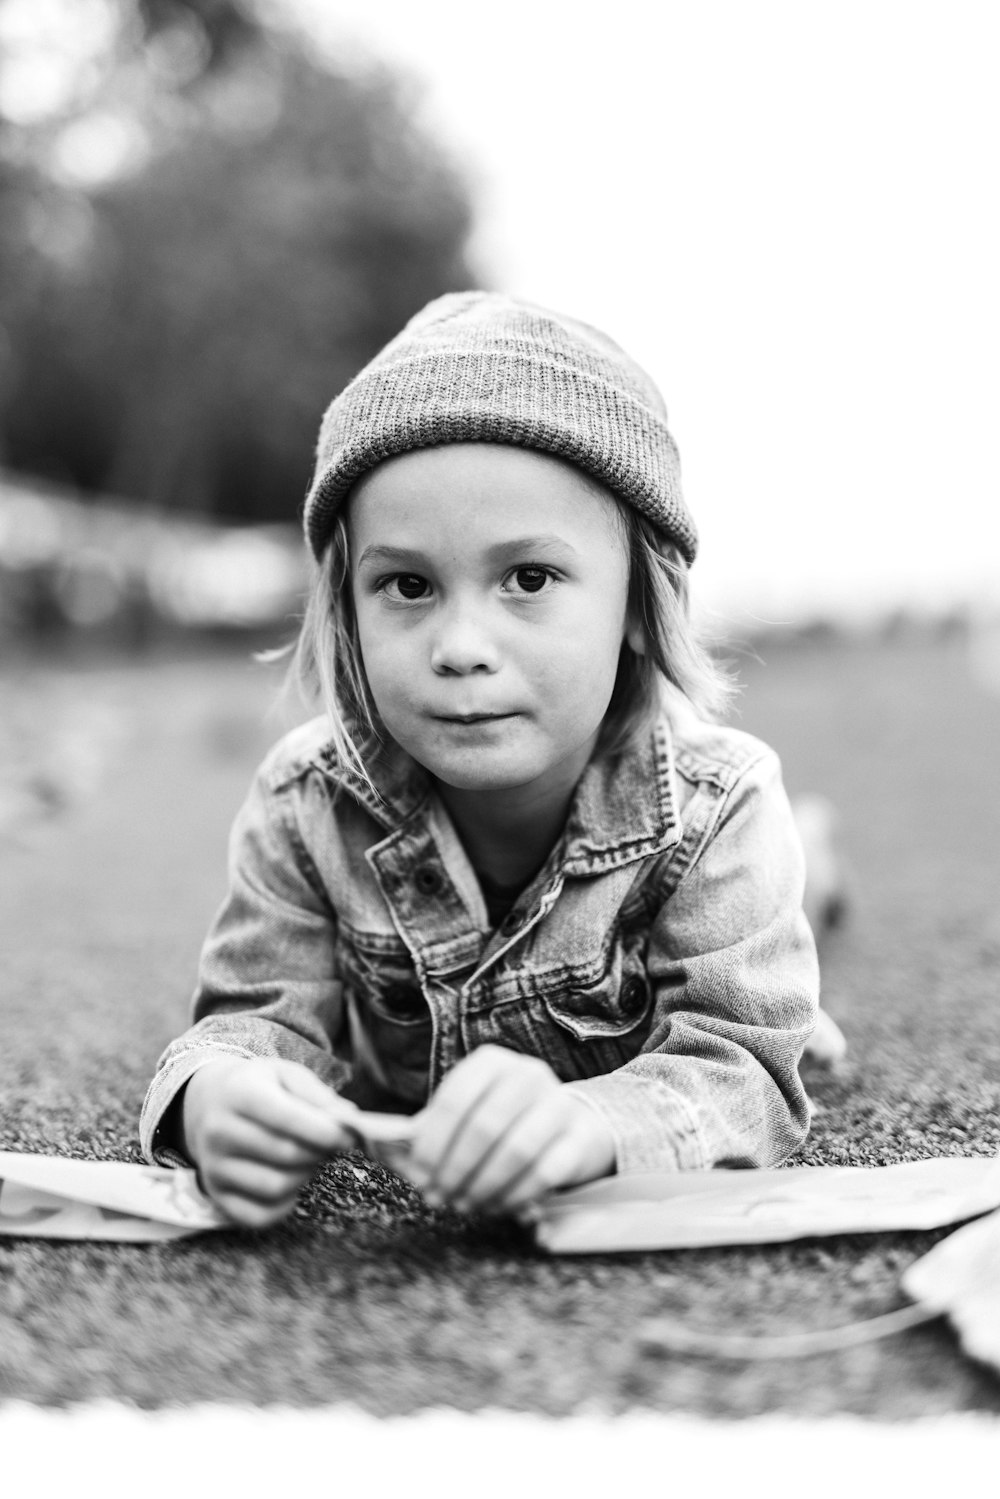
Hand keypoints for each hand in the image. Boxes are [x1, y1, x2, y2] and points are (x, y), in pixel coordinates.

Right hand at [180, 1057, 356, 1226]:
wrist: (206, 1102)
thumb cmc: (257, 1086)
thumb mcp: (285, 1073)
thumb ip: (317, 1094)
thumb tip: (349, 1121)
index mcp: (240, 1093)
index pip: (289, 1119)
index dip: (327, 1131)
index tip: (350, 1135)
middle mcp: (219, 1131)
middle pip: (286, 1155)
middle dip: (320, 1152)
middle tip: (333, 1145)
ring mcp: (213, 1166)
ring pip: (276, 1187)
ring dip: (305, 1176)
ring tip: (309, 1159)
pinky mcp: (215, 1194)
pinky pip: (258, 1216)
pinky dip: (285, 1206)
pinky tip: (291, 1183)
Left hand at [401, 1045, 615, 1215]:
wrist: (570, 1126)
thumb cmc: (501, 1123)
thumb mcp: (465, 1116)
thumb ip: (426, 1131)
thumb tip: (372, 1142)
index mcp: (491, 1062)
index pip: (454, 1100)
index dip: (433, 1144)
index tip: (420, 1176)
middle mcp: (527, 1073)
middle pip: (485, 1127)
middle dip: (456, 1169)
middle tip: (439, 1198)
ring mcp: (559, 1103)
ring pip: (517, 1150)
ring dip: (484, 1186)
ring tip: (465, 1205)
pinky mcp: (581, 1137)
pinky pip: (547, 1172)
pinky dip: (516, 1196)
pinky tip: (497, 1207)